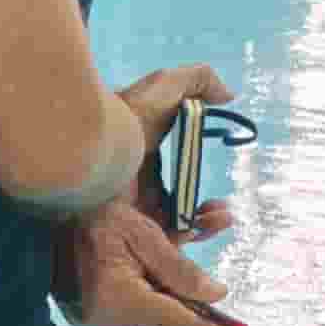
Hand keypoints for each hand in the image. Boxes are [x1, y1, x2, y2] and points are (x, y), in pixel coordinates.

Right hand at [55, 192, 245, 325]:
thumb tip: (215, 295)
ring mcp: (96, 312)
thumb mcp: (140, 232)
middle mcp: (108, 313)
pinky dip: (152, 286)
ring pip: (151, 305)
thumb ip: (179, 267)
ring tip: (186, 256)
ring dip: (172, 287)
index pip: (177, 321)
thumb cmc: (89, 215)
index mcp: (121, 297)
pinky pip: (133, 301)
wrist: (41, 212)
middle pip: (165, 313)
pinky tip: (160, 270)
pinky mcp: (89, 306)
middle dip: (194, 303)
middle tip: (229, 320)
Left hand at [112, 62, 239, 246]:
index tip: (214, 174)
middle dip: (203, 212)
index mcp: (140, 155)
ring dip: (204, 225)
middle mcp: (134, 186)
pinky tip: (208, 225)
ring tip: (223, 216)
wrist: (97, 147)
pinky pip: (164, 244)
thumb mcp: (165, 86)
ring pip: (172, 227)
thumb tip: (227, 95)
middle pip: (173, 206)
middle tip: (224, 210)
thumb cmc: (129, 114)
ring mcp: (131, 209)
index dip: (194, 180)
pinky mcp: (132, 230)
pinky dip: (191, 238)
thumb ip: (199, 82)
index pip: (169, 173)